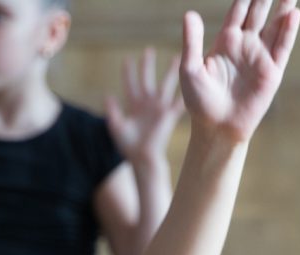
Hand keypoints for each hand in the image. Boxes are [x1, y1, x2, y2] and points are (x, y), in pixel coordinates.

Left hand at [106, 49, 184, 166]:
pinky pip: (178, 102)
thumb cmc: (129, 146)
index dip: (128, 73)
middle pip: (147, 80)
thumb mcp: (117, 128)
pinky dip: (185, 93)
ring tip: (176, 57)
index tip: (127, 59)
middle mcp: (148, 104)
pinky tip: (192, 80)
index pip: (130, 85)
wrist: (143, 158)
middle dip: (147, 66)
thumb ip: (113, 112)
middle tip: (148, 50)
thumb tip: (107, 96)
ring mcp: (159, 108)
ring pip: (166, 85)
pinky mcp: (169, 115)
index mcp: (134, 106)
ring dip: (170, 72)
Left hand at [180, 0, 299, 142]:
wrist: (216, 128)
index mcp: (225, 42)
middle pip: (260, 12)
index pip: (238, 11)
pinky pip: (282, 46)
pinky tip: (292, 14)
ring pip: (276, 25)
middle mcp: (245, 45)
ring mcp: (260, 56)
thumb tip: (189, 14)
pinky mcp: (272, 70)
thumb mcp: (190, 70)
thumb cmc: (199, 102)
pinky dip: (288, 30)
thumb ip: (191, 42)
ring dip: (283, 7)